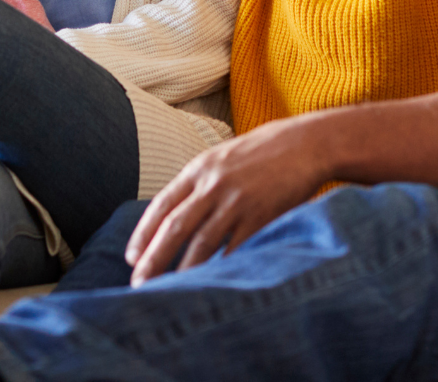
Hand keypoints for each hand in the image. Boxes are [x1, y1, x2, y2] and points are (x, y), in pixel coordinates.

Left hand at [125, 116, 326, 284]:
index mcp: (200, 168)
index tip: (132, 258)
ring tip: (169, 295)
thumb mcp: (223, 158)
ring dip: (183, 272)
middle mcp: (213, 184)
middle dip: (154, 259)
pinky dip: (220, 270)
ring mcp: (236, 201)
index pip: (162, 204)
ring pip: (202, 243)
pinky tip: (210, 287)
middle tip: (139, 284)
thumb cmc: (263, 152)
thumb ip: (201, 183)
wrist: (305, 143)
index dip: (144, 233)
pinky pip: (234, 250)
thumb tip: (177, 215)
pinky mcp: (260, 217)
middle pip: (175, 227)